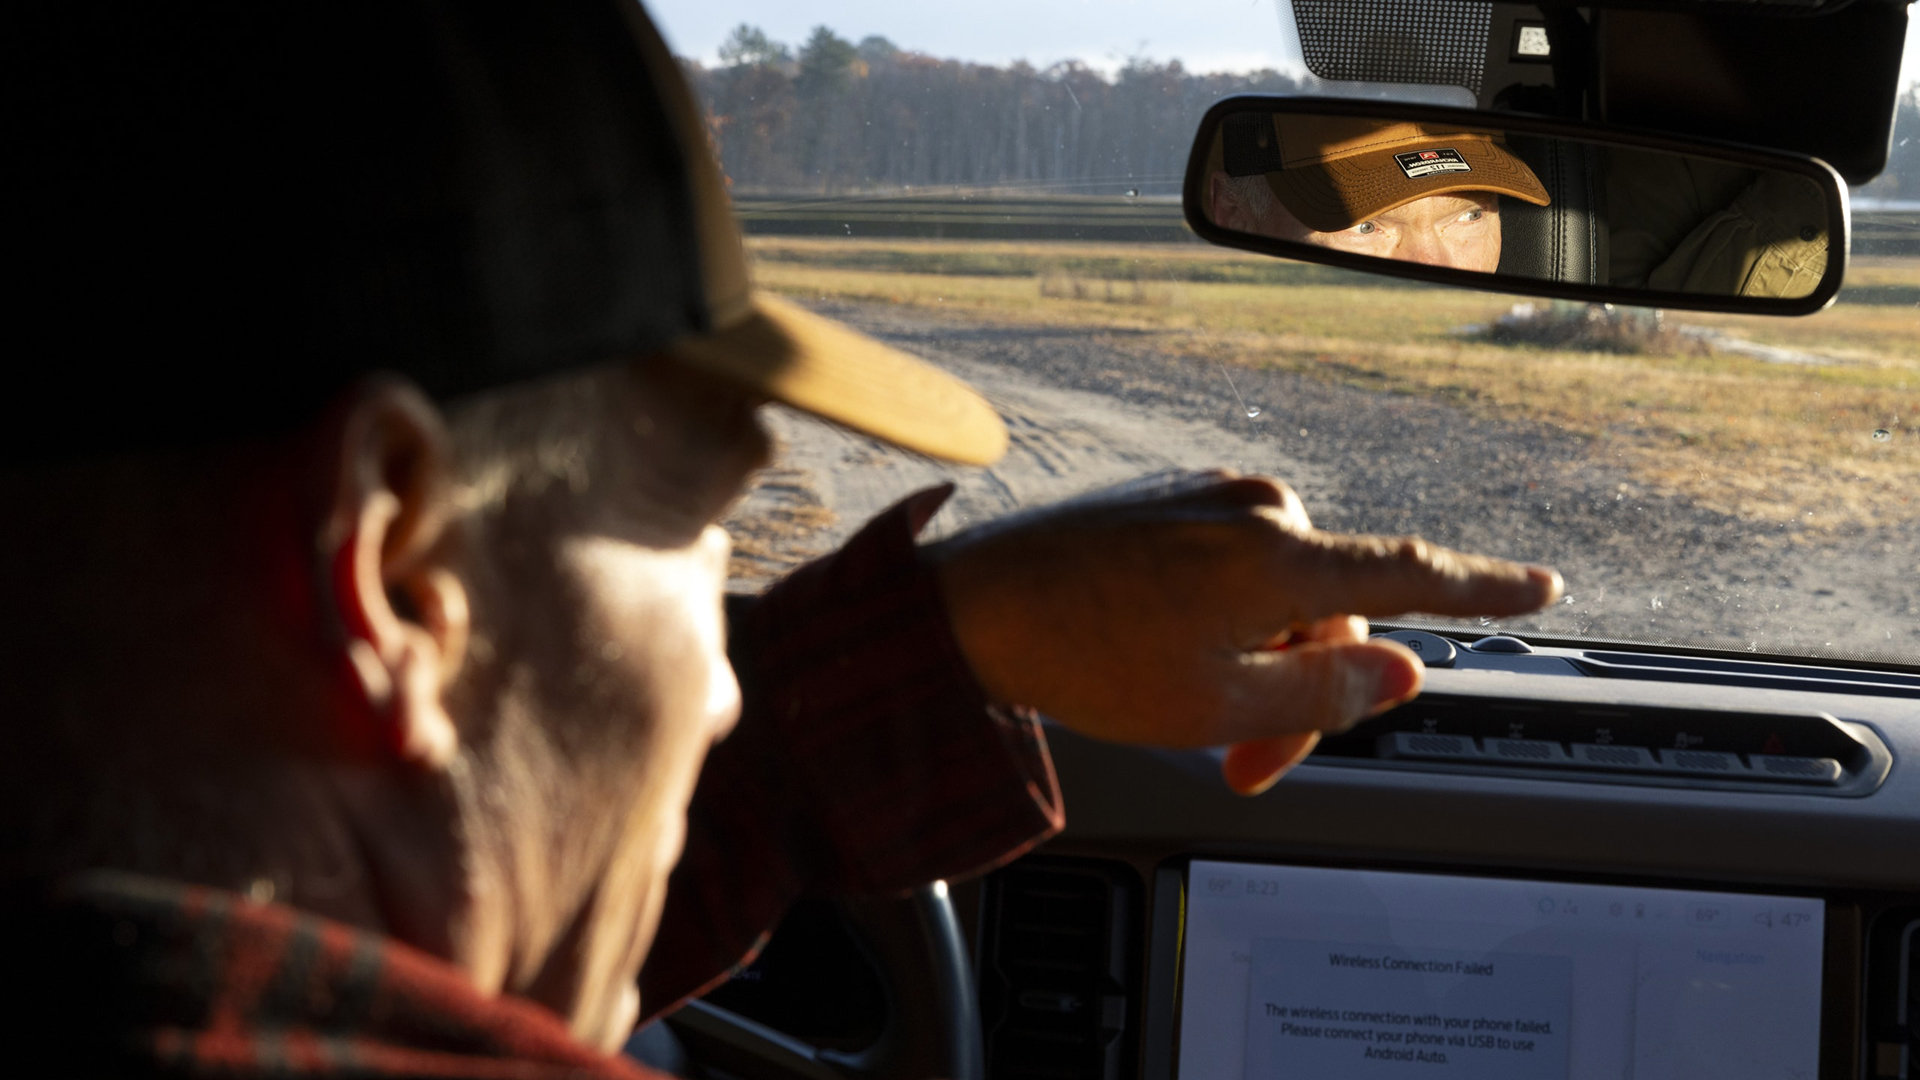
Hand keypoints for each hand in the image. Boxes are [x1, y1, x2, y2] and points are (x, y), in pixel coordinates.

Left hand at [926, 471, 1561, 794]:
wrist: (970, 604)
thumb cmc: (1086, 655)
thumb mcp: (1220, 704)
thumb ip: (1327, 691)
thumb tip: (1405, 668)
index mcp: (1281, 557)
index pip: (1411, 576)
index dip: (1483, 590)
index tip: (1541, 587)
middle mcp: (1255, 508)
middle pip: (1331, 611)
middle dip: (1303, 693)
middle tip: (1244, 767)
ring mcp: (1207, 498)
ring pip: (1277, 593)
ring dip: (1255, 661)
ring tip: (1188, 714)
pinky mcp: (1169, 501)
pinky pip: (1228, 566)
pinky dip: (1220, 620)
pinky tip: (1161, 658)